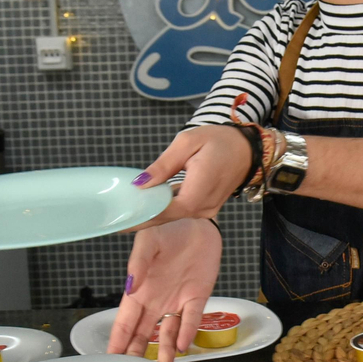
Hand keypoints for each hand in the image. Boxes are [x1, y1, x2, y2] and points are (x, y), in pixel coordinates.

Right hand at [107, 218, 221, 361]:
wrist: (199, 223)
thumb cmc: (169, 230)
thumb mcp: (148, 240)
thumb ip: (139, 262)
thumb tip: (131, 286)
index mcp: (140, 290)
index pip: (125, 321)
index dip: (117, 340)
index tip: (110, 359)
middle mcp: (156, 300)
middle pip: (143, 333)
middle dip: (136, 353)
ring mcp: (177, 301)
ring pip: (167, 332)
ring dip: (163, 349)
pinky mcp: (197, 297)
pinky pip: (191, 319)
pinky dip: (186, 332)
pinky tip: (181, 345)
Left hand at [133, 125, 252, 222]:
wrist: (247, 149)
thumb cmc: (219, 140)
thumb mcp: (187, 142)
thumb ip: (163, 165)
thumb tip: (140, 183)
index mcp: (200, 190)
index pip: (166, 210)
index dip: (143, 215)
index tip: (121, 219)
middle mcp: (204, 206)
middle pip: (167, 217)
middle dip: (141, 219)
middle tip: (115, 220)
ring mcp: (206, 210)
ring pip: (173, 216)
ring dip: (150, 215)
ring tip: (125, 213)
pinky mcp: (205, 208)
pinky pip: (180, 211)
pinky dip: (162, 210)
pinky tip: (146, 206)